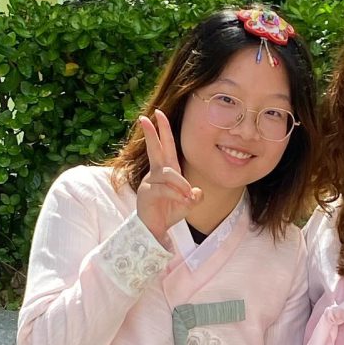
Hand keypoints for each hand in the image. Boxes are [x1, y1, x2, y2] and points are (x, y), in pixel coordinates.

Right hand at [136, 108, 201, 243]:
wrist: (155, 230)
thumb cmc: (169, 212)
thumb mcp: (188, 203)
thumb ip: (195, 197)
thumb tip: (197, 193)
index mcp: (166, 170)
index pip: (165, 146)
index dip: (163, 130)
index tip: (158, 114)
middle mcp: (157, 173)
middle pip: (155, 149)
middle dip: (152, 132)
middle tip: (146, 117)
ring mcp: (150, 182)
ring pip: (168, 174)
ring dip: (181, 184)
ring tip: (188, 195)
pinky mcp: (147, 194)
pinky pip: (165, 189)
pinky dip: (177, 195)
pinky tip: (184, 201)